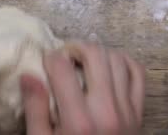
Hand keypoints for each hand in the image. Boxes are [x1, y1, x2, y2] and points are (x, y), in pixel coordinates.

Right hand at [21, 42, 144, 134]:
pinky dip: (124, 62)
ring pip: (117, 59)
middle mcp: (106, 110)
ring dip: (98, 53)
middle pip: (95, 54)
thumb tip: (28, 74)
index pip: (62, 67)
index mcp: (78, 121)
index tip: (45, 63)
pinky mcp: (139, 112)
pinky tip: (108, 66)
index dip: (50, 57)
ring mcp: (127, 110)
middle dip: (75, 47)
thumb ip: (35, 109)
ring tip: (83, 62)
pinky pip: (138, 73)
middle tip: (64, 57)